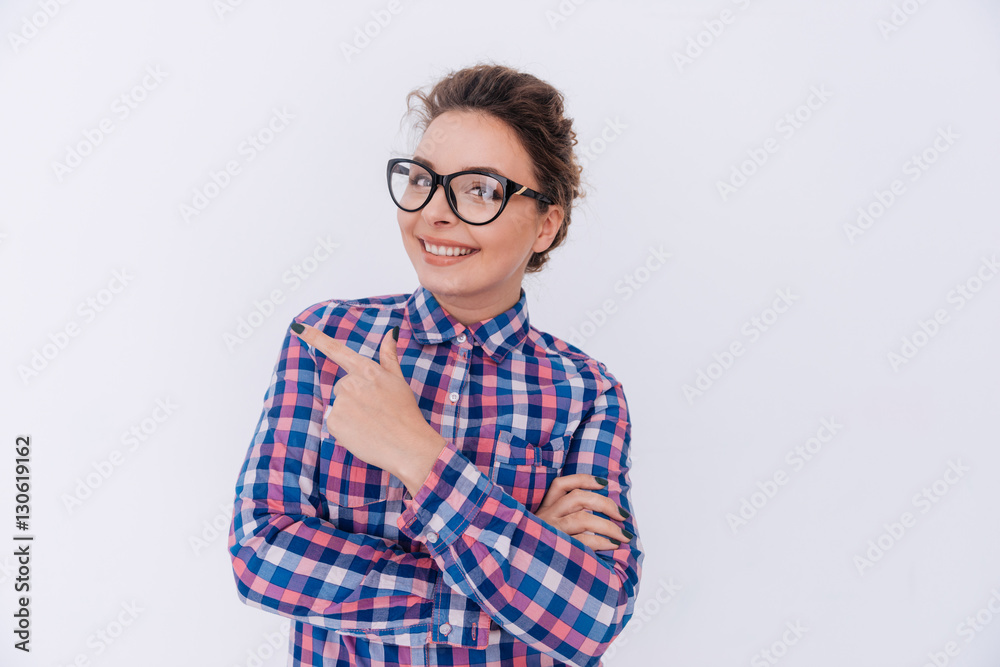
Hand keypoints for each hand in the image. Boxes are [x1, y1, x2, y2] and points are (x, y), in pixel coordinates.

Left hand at [291, 323, 445, 495]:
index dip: (315, 337)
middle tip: (376, 411)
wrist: (408, 445)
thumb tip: (391, 333)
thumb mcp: (398, 380)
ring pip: (339, 406)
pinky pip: (334, 423)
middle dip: (356, 398)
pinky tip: (362, 433)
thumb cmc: (405, 412)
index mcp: (366, 370)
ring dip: (351, 415)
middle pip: (343, 387)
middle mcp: (350, 383)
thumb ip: (389, 356)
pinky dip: (345, 429)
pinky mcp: (333, 422)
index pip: (337, 350)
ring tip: (371, 424)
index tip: (298, 327)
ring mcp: (341, 402)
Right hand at [534, 474, 632, 551]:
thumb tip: (602, 512)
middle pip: (577, 498)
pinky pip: (584, 541)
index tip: (603, 483)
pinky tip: (613, 545)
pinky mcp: (557, 550)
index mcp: (544, 509)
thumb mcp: (546, 528)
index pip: (560, 484)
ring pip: (582, 519)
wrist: (524, 575)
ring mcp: (551, 532)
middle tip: (621, 515)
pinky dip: (602, 542)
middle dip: (604, 503)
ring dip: (608, 526)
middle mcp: (546, 517)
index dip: (582, 479)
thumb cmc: (541, 550)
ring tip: (623, 535)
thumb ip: (566, 518)